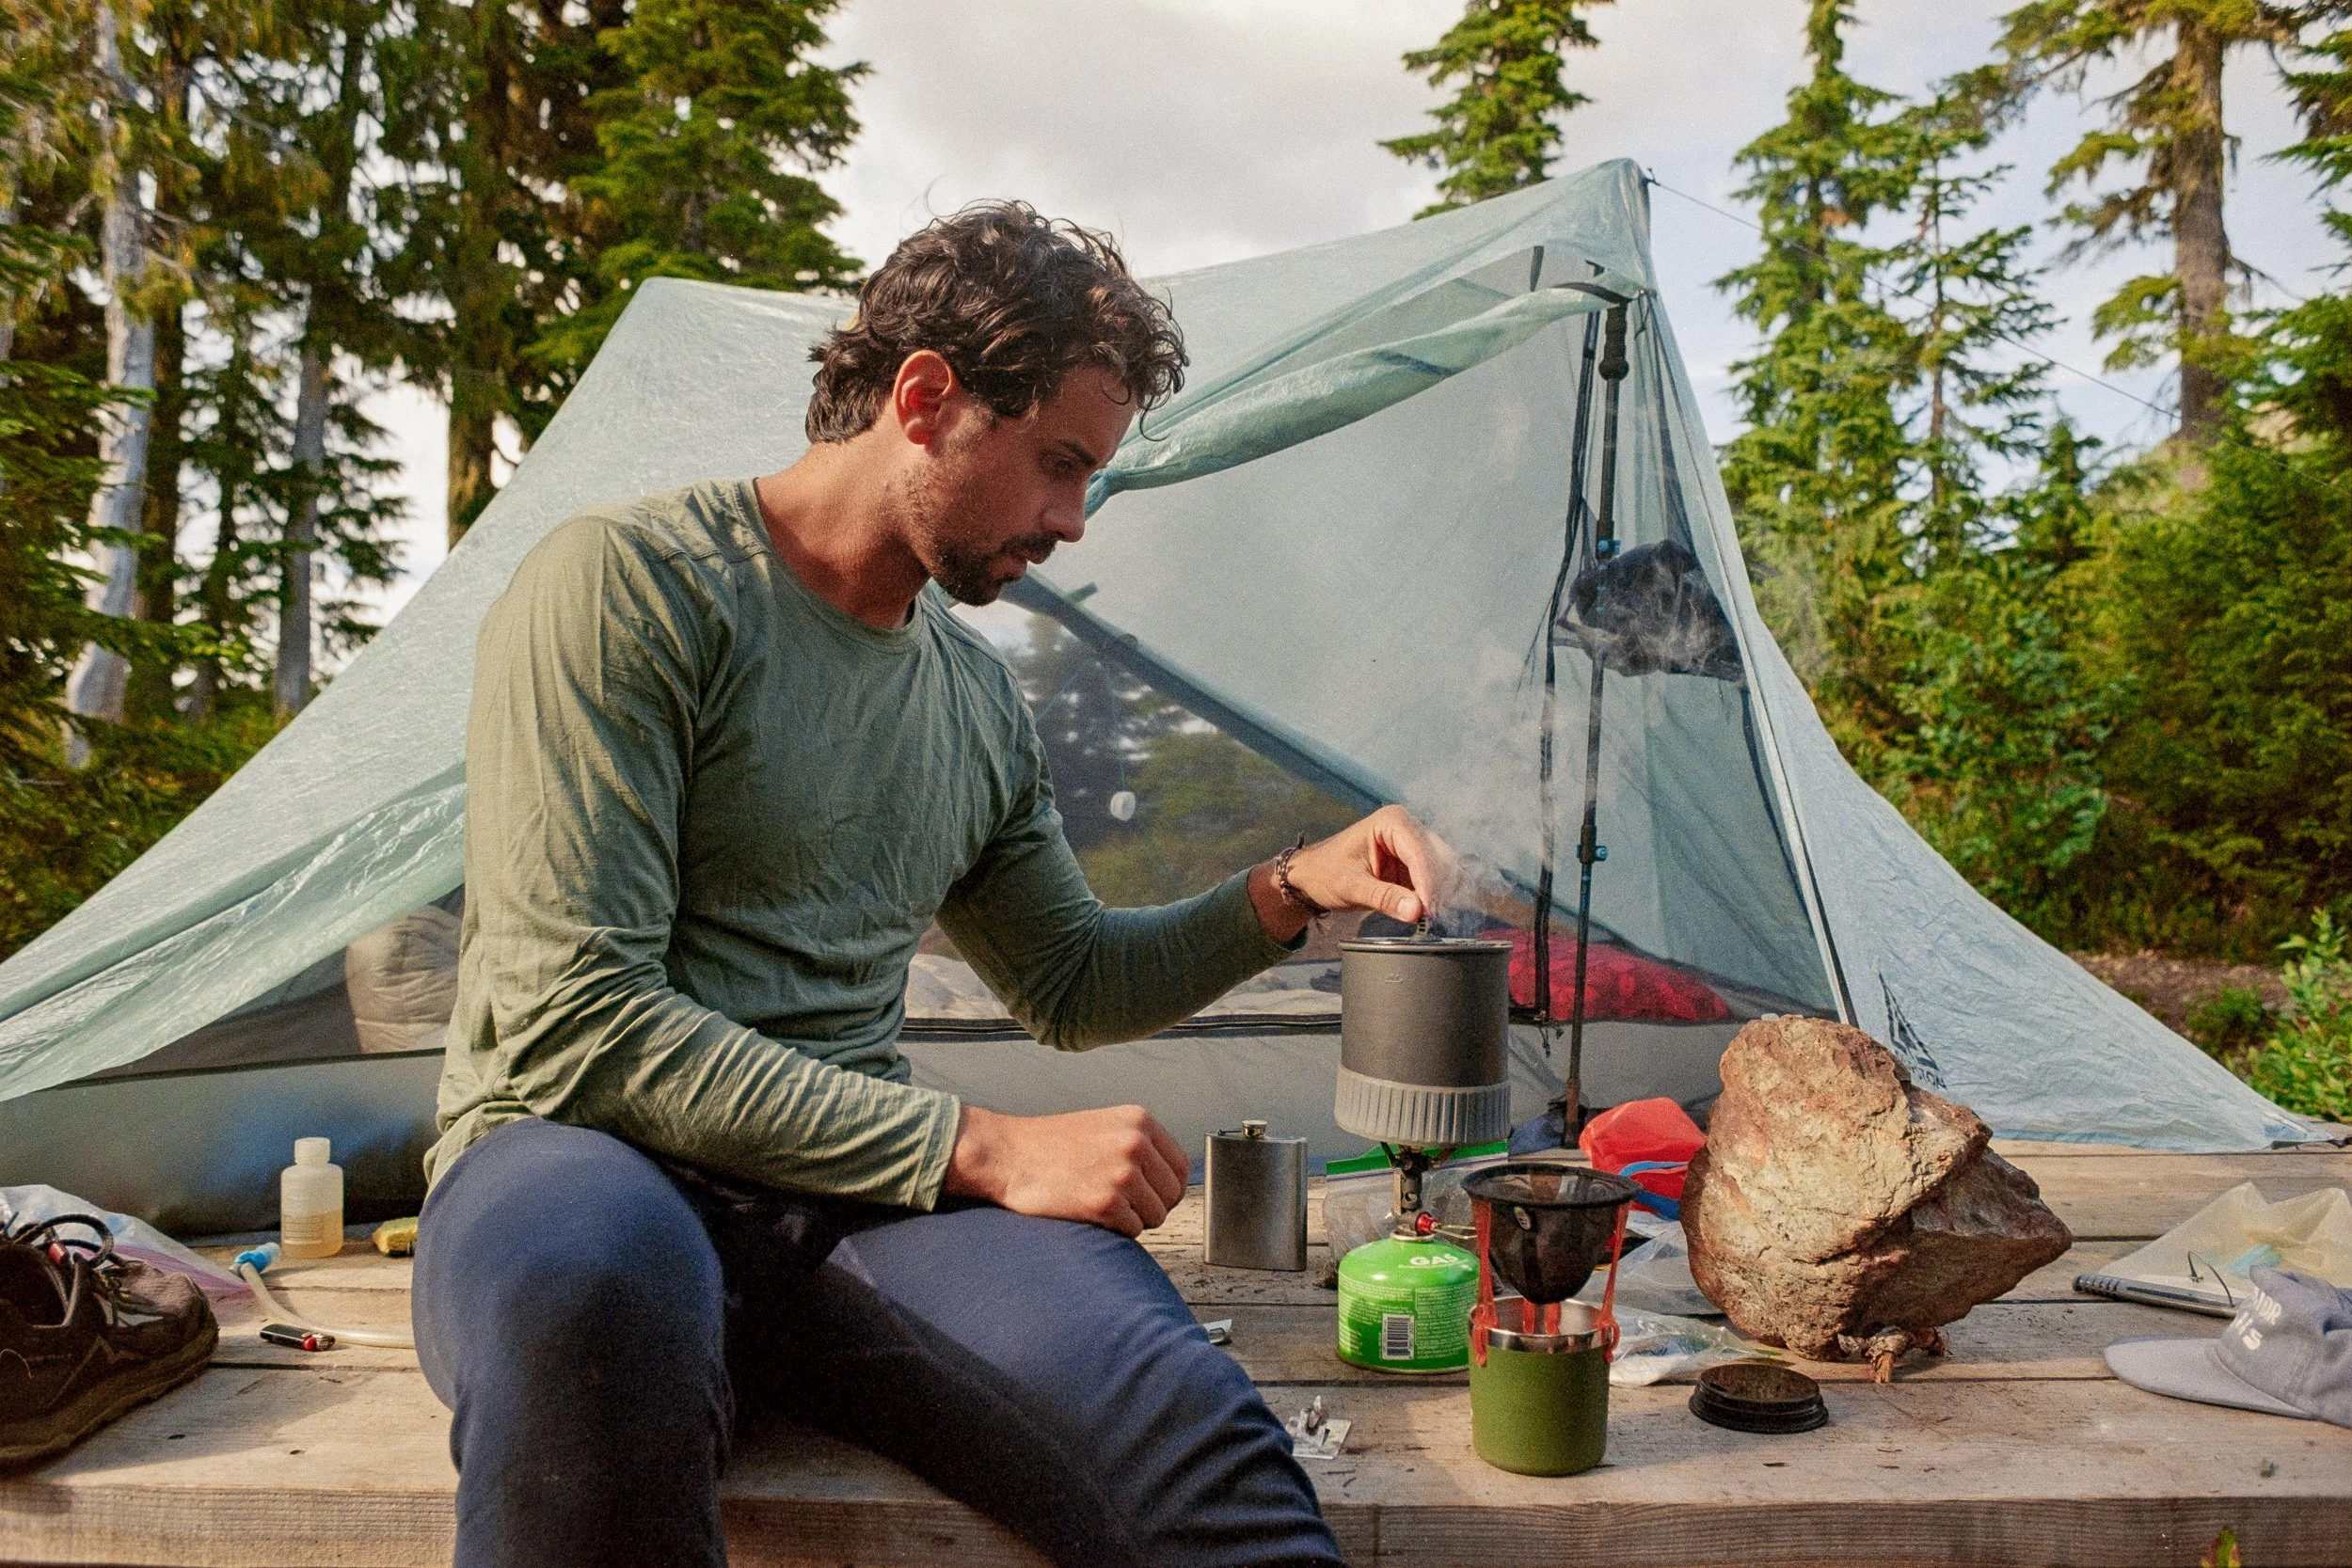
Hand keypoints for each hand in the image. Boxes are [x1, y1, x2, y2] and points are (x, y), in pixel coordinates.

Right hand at [942, 1103, 1189, 1236]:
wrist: (1006, 1154)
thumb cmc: (1051, 1144)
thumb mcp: (1103, 1126)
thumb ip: (1139, 1144)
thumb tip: (1171, 1179)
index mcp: (1139, 1120)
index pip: (1180, 1165)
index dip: (1168, 1187)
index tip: (1152, 1195)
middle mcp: (1135, 1143)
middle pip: (1172, 1194)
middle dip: (1152, 1205)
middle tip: (1123, 1204)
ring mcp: (1122, 1173)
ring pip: (1155, 1216)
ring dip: (1133, 1219)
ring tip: (1102, 1205)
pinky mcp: (1105, 1203)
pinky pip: (1133, 1230)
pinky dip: (1116, 1229)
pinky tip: (1091, 1213)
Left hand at [1247, 804, 1451, 943]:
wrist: (1312, 876)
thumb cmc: (1325, 873)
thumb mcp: (1352, 887)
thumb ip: (1384, 897)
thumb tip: (1416, 911)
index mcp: (1391, 821)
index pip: (1419, 851)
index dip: (1427, 881)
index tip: (1428, 908)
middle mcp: (1408, 827)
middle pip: (1438, 857)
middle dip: (1438, 888)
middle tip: (1431, 916)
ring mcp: (1413, 845)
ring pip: (1442, 869)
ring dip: (1441, 893)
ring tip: (1430, 917)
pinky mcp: (1414, 864)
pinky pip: (1435, 880)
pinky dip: (1435, 896)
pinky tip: (1430, 913)